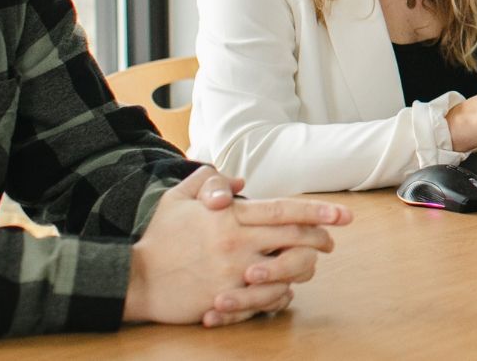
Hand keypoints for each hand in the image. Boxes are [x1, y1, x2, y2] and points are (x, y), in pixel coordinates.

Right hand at [124, 167, 349, 327]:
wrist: (133, 279)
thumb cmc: (158, 237)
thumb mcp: (179, 199)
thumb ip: (210, 182)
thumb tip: (240, 179)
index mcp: (229, 216)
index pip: (284, 209)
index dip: (318, 211)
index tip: (343, 214)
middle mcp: (237, 242)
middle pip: (295, 237)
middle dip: (321, 237)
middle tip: (332, 239)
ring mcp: (233, 272)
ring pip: (288, 269)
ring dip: (304, 267)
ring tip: (308, 264)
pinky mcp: (227, 298)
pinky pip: (269, 297)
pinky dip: (283, 293)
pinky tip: (285, 289)